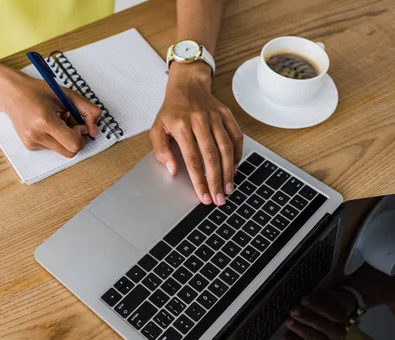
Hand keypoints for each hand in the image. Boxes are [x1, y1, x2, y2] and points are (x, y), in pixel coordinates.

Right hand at [0, 70, 100, 157]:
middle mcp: (36, 135)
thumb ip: (88, 110)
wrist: (11, 93)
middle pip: (70, 152)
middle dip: (76, 140)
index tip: (79, 124)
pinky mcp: (29, 146)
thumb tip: (94, 131)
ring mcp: (31, 142)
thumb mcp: (67, 95)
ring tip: (57, 121)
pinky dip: (55, 138)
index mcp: (45, 121)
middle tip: (71, 123)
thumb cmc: (39, 91)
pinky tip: (48, 125)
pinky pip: (52, 148)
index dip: (82, 136)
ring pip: (62, 151)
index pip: (73, 144)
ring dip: (65, 138)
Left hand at [150, 62, 242, 205]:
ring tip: (228, 189)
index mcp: (181, 125)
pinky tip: (234, 169)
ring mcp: (215, 117)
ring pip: (226, 147)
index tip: (203, 196)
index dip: (199, 180)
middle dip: (216, 180)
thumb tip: (172, 170)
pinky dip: (237, 154)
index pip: (192, 158)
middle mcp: (200, 120)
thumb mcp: (157, 128)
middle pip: (211, 156)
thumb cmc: (171, 111)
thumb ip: (161, 150)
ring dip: (229, 171)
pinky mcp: (226, 115)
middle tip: (219, 199)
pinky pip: (236, 137)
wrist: (187, 86)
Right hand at [284, 289, 356, 339]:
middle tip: (292, 311)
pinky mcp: (342, 306)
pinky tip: (308, 296)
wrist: (325, 312)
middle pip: (324, 327)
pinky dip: (320, 299)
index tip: (288, 322)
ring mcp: (342, 321)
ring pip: (331, 314)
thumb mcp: (301, 336)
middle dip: (307, 318)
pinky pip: (332, 303)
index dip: (300, 330)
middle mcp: (337, 336)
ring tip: (300, 302)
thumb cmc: (310, 327)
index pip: (313, 339)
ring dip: (315, 307)